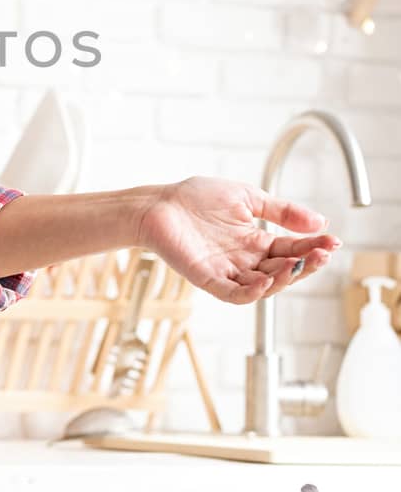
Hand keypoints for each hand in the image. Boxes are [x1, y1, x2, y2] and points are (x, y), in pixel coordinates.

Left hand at [134, 176, 341, 304]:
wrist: (159, 204)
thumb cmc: (197, 199)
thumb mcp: (248, 198)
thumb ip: (282, 211)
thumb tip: (321, 221)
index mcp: (256, 242)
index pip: (292, 249)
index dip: (312, 247)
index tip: (333, 240)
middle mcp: (245, 260)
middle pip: (283, 269)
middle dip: (306, 263)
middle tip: (323, 253)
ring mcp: (227, 271)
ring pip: (263, 285)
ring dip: (283, 278)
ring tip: (299, 264)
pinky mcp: (207, 278)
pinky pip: (233, 293)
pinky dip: (250, 292)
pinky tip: (266, 283)